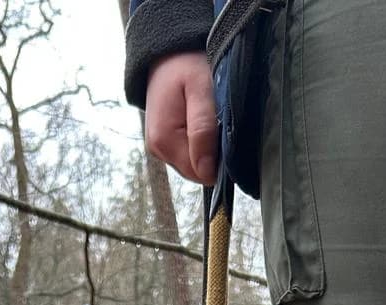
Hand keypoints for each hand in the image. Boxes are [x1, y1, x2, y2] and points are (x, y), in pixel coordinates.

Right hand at [144, 51, 217, 185]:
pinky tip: (203, 121)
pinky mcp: (165, 144)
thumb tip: (208, 172)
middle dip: (213, 152)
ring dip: (208, 146)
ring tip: (210, 117)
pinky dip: (201, 143)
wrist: (168, 51)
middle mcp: (158, 150)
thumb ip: (203, 130)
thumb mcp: (200, 90)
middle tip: (219, 119)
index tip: (226, 131)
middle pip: (197, 170)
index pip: (201, 172)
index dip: (219, 158)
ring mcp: (160, 148)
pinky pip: (190, 154)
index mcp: (164, 141)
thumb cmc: (187, 64)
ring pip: (195, 164)